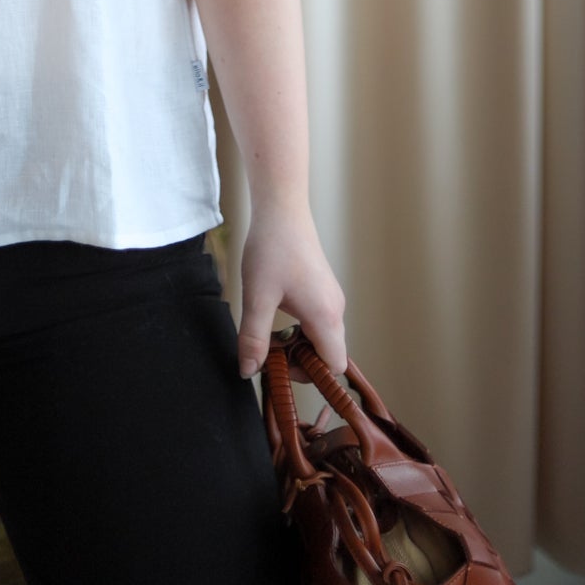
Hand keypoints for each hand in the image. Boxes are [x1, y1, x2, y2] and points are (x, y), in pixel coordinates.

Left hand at [237, 194, 346, 378]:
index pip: (334, 366)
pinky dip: (301, 329)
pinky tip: (276, 313)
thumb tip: (248, 371)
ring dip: (298, 344)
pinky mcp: (323, 289)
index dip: (309, 375)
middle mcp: (335, 310)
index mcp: (325, 317)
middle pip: (328, 355)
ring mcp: (331, 298)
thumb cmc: (271, 249)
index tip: (279, 364)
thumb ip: (253, 339)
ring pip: (323, 338)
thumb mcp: (256, 297)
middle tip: (269, 350)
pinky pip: (319, 322)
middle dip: (300, 361)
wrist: (282, 209)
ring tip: (269, 333)